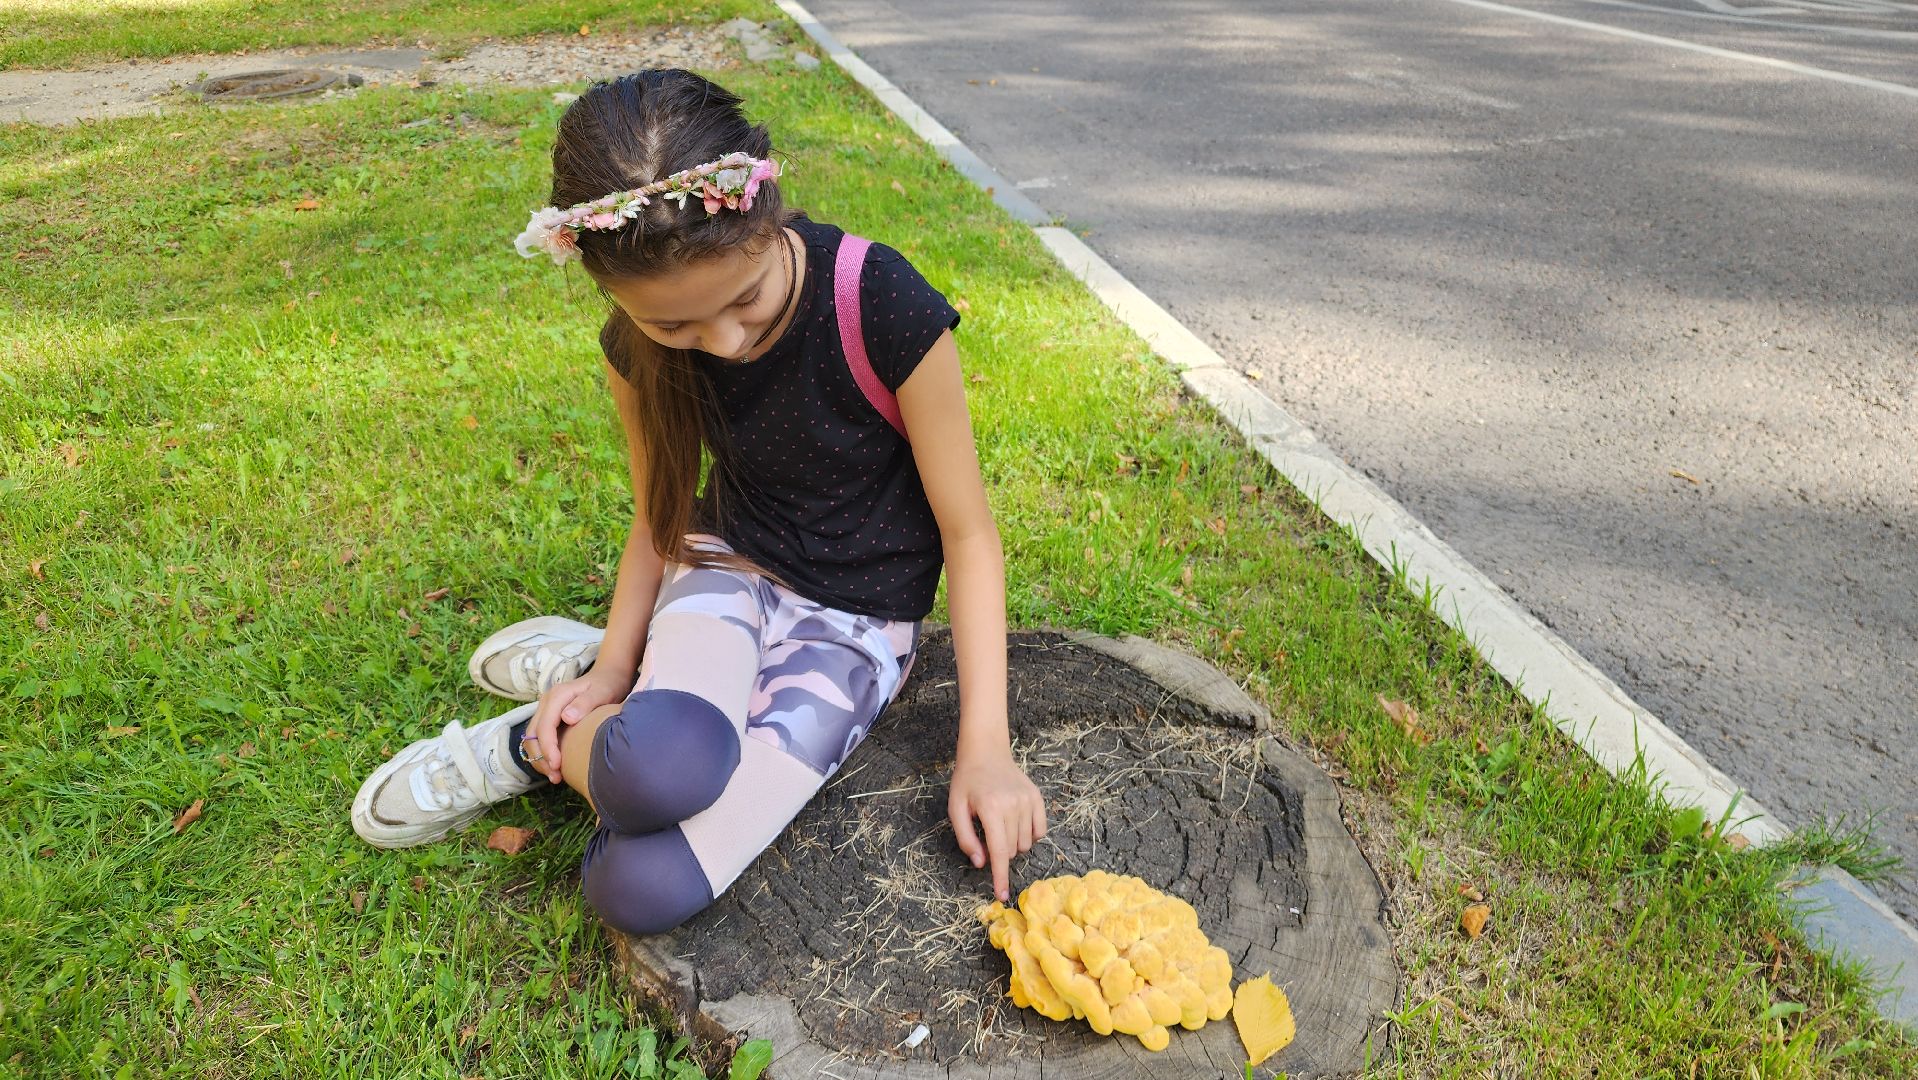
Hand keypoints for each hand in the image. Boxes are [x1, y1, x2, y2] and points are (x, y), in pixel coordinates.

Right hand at [525, 666, 630, 783]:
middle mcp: (546, 703)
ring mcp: (546, 711)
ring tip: (555, 777)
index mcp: (557, 696)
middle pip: (533, 735)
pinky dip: (544, 754)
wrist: (607, 677)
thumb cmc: (607, 685)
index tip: (557, 765)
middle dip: (541, 758)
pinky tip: (556, 767)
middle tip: (556, 777)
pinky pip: (540, 739)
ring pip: (533, 739)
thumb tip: (567, 718)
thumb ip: (585, 703)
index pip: (545, 726)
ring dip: (540, 759)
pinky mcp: (549, 718)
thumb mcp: (602, 692)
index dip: (548, 748)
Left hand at [948, 745, 1046, 902]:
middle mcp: (1013, 805)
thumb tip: (981, 863)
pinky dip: (1029, 835)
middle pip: (1011, 850)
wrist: (986, 753)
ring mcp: (1028, 801)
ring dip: (1013, 844)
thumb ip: (966, 839)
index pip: (998, 852)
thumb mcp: (956, 810)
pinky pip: (1040, 831)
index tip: (1002, 895)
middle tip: (988, 835)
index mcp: (991, 809)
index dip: (1000, 876)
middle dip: (1000, 853)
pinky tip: (1016, 823)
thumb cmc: (967, 782)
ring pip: (1025, 843)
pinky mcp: (1037, 798)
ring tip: (1000, 825)